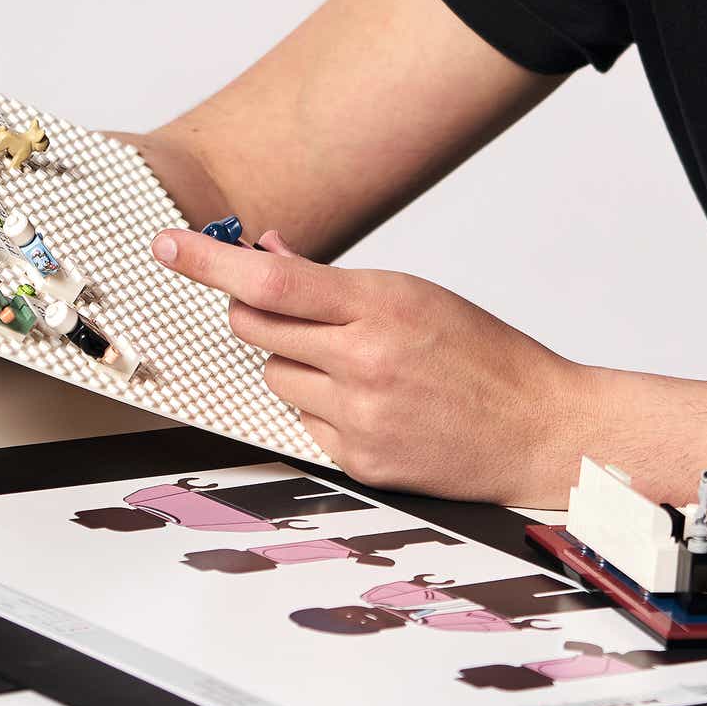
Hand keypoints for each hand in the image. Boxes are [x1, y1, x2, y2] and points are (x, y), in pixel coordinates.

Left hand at [150, 227, 592, 503]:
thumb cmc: (485, 356)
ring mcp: (361, 416)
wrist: (539, 429)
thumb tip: (263, 252)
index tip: (167, 245)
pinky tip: (374, 406)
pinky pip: (304, 423)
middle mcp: (365, 361)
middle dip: (258, 315)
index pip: (271, 282)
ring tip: (359, 368)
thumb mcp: (418, 295)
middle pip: (256, 330)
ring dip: (298, 366)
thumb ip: (336, 280)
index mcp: (384, 305)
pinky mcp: (360, 460)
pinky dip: (323, 410)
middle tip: (294, 312)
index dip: (209, 262)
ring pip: (276, 378)